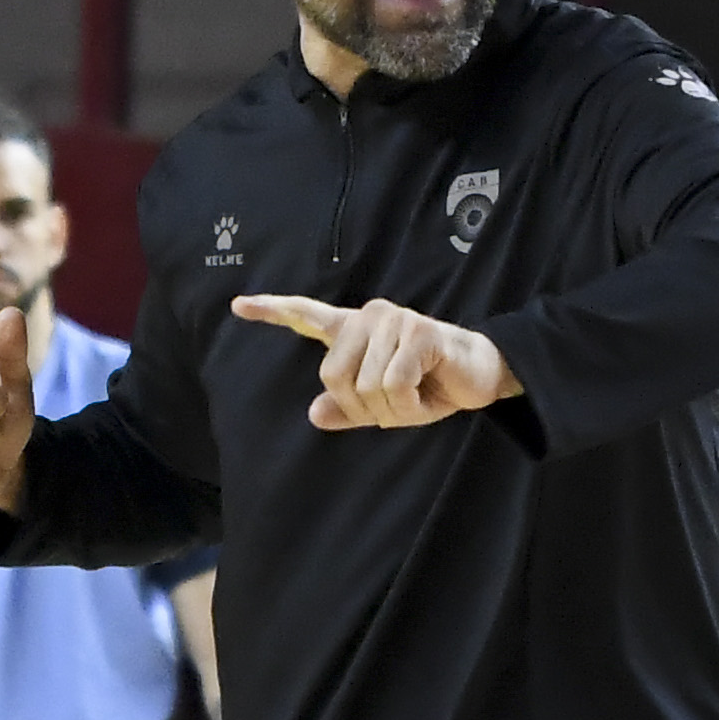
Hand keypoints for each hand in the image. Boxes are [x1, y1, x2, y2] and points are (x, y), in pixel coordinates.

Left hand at [231, 292, 515, 430]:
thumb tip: (315, 414)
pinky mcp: (418, 332)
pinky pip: (395, 384)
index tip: (238, 305)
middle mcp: (369, 317)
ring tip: (416, 396)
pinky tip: (427, 392)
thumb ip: (348, 409)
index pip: (307, 315)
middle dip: (361, 407)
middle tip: (393, 406)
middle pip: (333, 377)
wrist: (479, 376)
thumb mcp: (383, 405)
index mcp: (355, 331)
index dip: (272, 311)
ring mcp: (393, 320)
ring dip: (392, 408)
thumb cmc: (430, 386)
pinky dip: (409, 404)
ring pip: (366, 386)